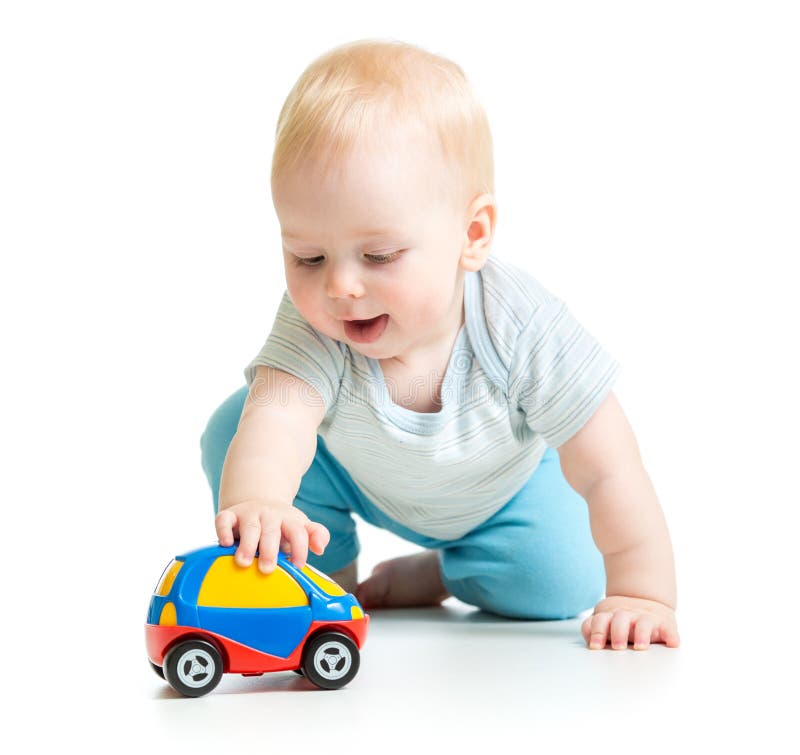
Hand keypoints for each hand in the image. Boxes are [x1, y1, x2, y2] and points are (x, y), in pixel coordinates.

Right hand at [215, 499, 329, 572]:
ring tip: (244, 563)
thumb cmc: (282, 525)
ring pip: (249, 527)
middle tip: (267, 569)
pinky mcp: (230, 515)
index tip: (298, 566)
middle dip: (269, 550)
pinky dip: (223, 531)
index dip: (299, 548)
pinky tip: (225, 544)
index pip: (298, 532)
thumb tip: (320, 548)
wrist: (260, 503)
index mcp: (289, 520)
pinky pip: (223, 520)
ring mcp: (249, 514)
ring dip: (247, 544)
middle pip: (271, 531)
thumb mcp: (301, 527)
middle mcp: (269, 515)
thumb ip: (315, 535)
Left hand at [582, 595, 679, 650]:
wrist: (645, 600)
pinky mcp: (664, 624)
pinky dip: (671, 636)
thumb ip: (593, 629)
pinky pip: (669, 629)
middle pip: (620, 620)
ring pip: (643, 624)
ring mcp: (646, 618)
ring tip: (640, 648)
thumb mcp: (604, 621)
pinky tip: (672, 644)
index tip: (595, 647)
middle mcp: (627, 616)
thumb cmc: (619, 620)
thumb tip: (590, 643)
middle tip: (618, 647)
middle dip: (618, 633)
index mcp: (610, 616)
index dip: (597, 632)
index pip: (600, 621)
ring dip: (642, 635)